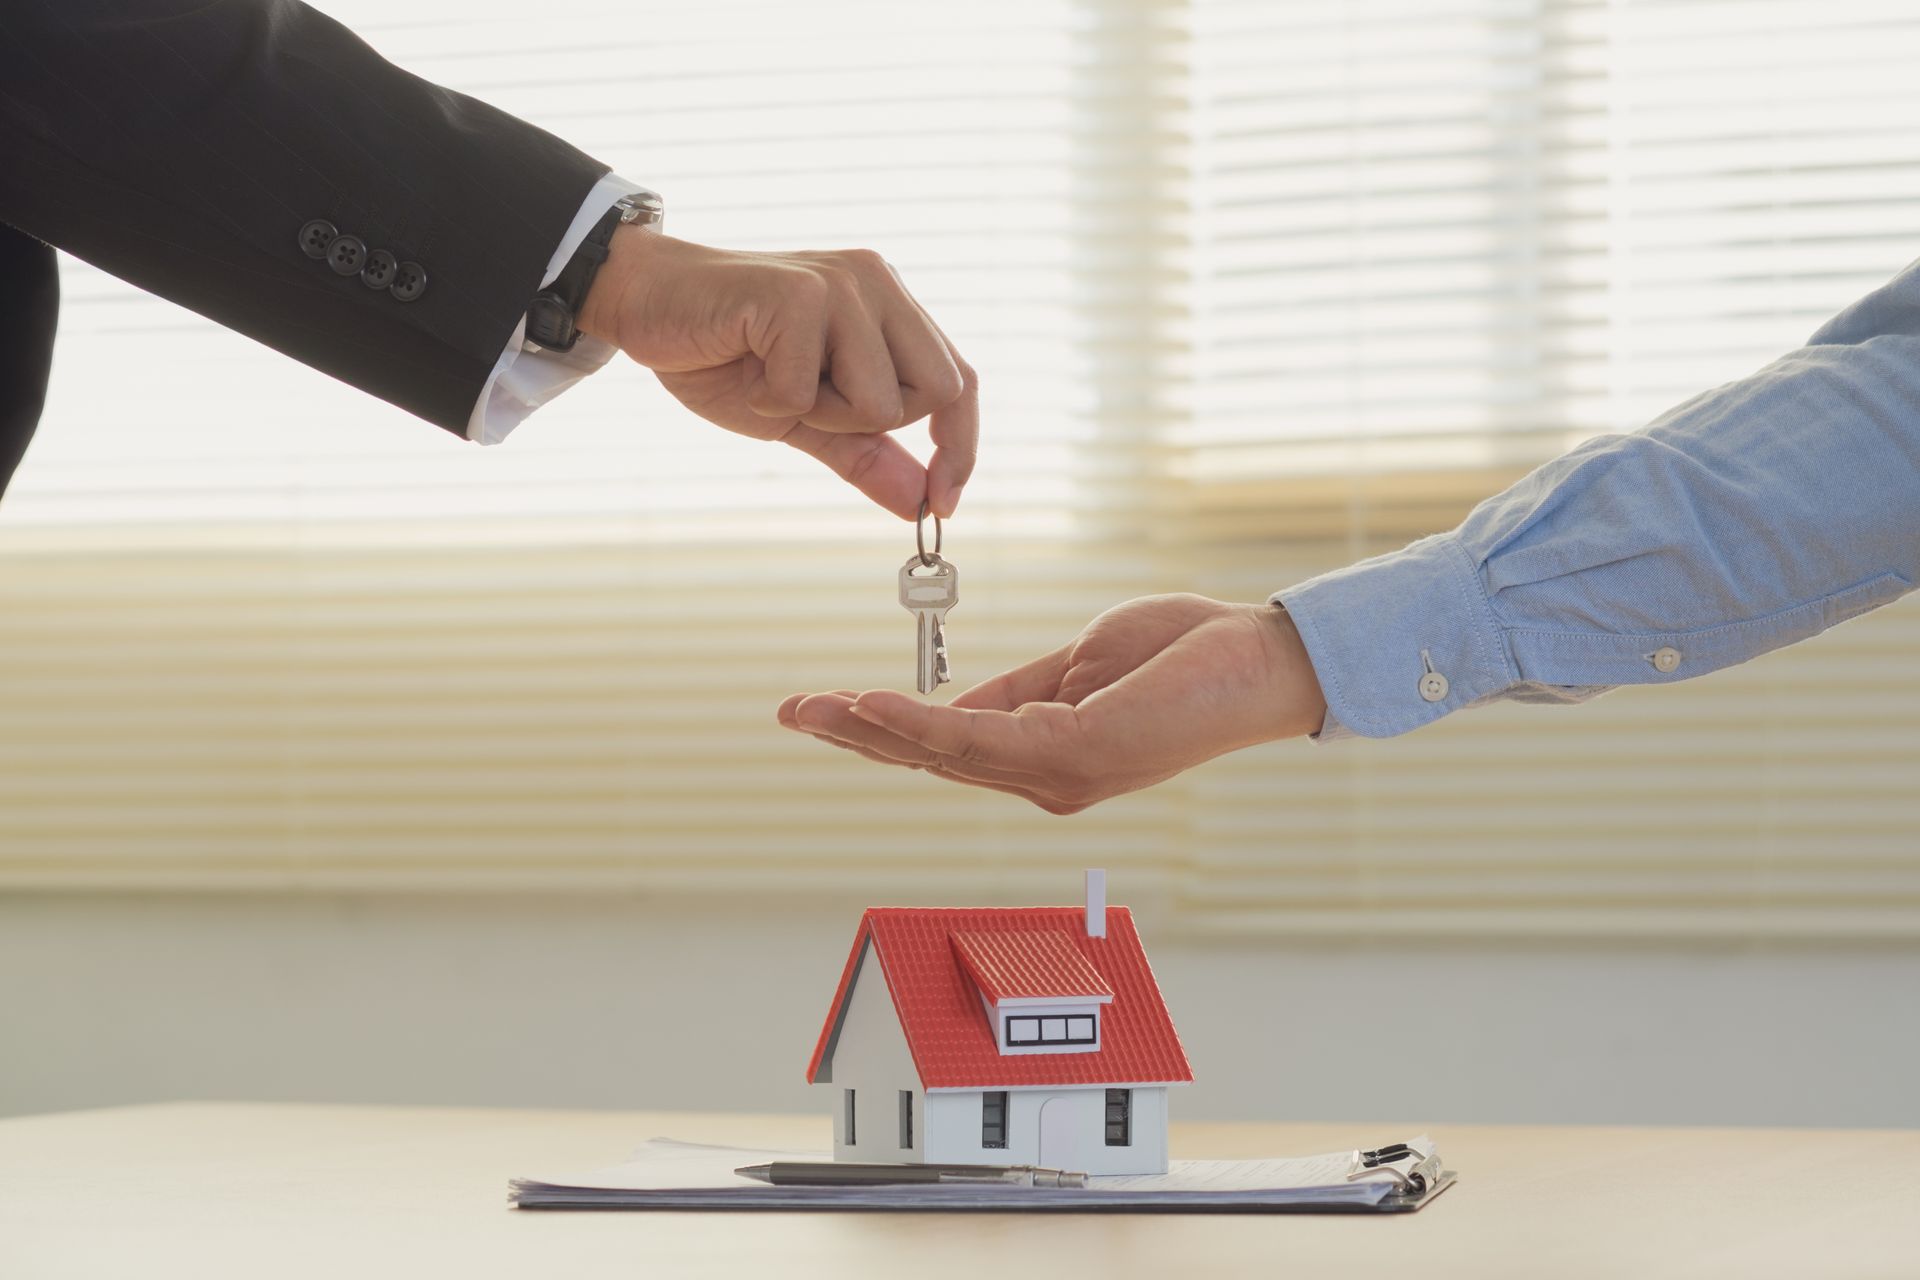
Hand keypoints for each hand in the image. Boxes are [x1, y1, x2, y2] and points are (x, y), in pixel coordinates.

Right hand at [578, 228, 976, 519]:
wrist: (647, 305)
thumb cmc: (727, 357)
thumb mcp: (807, 419)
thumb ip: (866, 454)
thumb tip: (921, 502)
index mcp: (891, 306)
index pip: (960, 381)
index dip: (959, 446)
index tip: (942, 504)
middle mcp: (878, 284)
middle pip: (935, 393)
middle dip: (870, 424)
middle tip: (808, 401)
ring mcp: (842, 283)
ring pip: (879, 401)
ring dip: (817, 413)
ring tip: (770, 376)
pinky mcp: (798, 293)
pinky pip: (809, 392)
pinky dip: (771, 401)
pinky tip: (743, 362)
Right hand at [777, 594, 1327, 812]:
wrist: (1260, 657)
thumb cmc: (1184, 656)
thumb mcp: (1078, 664)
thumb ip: (1016, 690)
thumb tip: (951, 706)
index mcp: (1045, 756)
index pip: (946, 747)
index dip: (880, 727)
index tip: (820, 704)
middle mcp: (1047, 779)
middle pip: (930, 760)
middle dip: (855, 736)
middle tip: (788, 712)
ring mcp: (1062, 775)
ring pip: (943, 755)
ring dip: (870, 729)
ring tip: (812, 707)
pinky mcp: (1079, 756)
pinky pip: (980, 739)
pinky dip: (921, 722)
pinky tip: (875, 704)